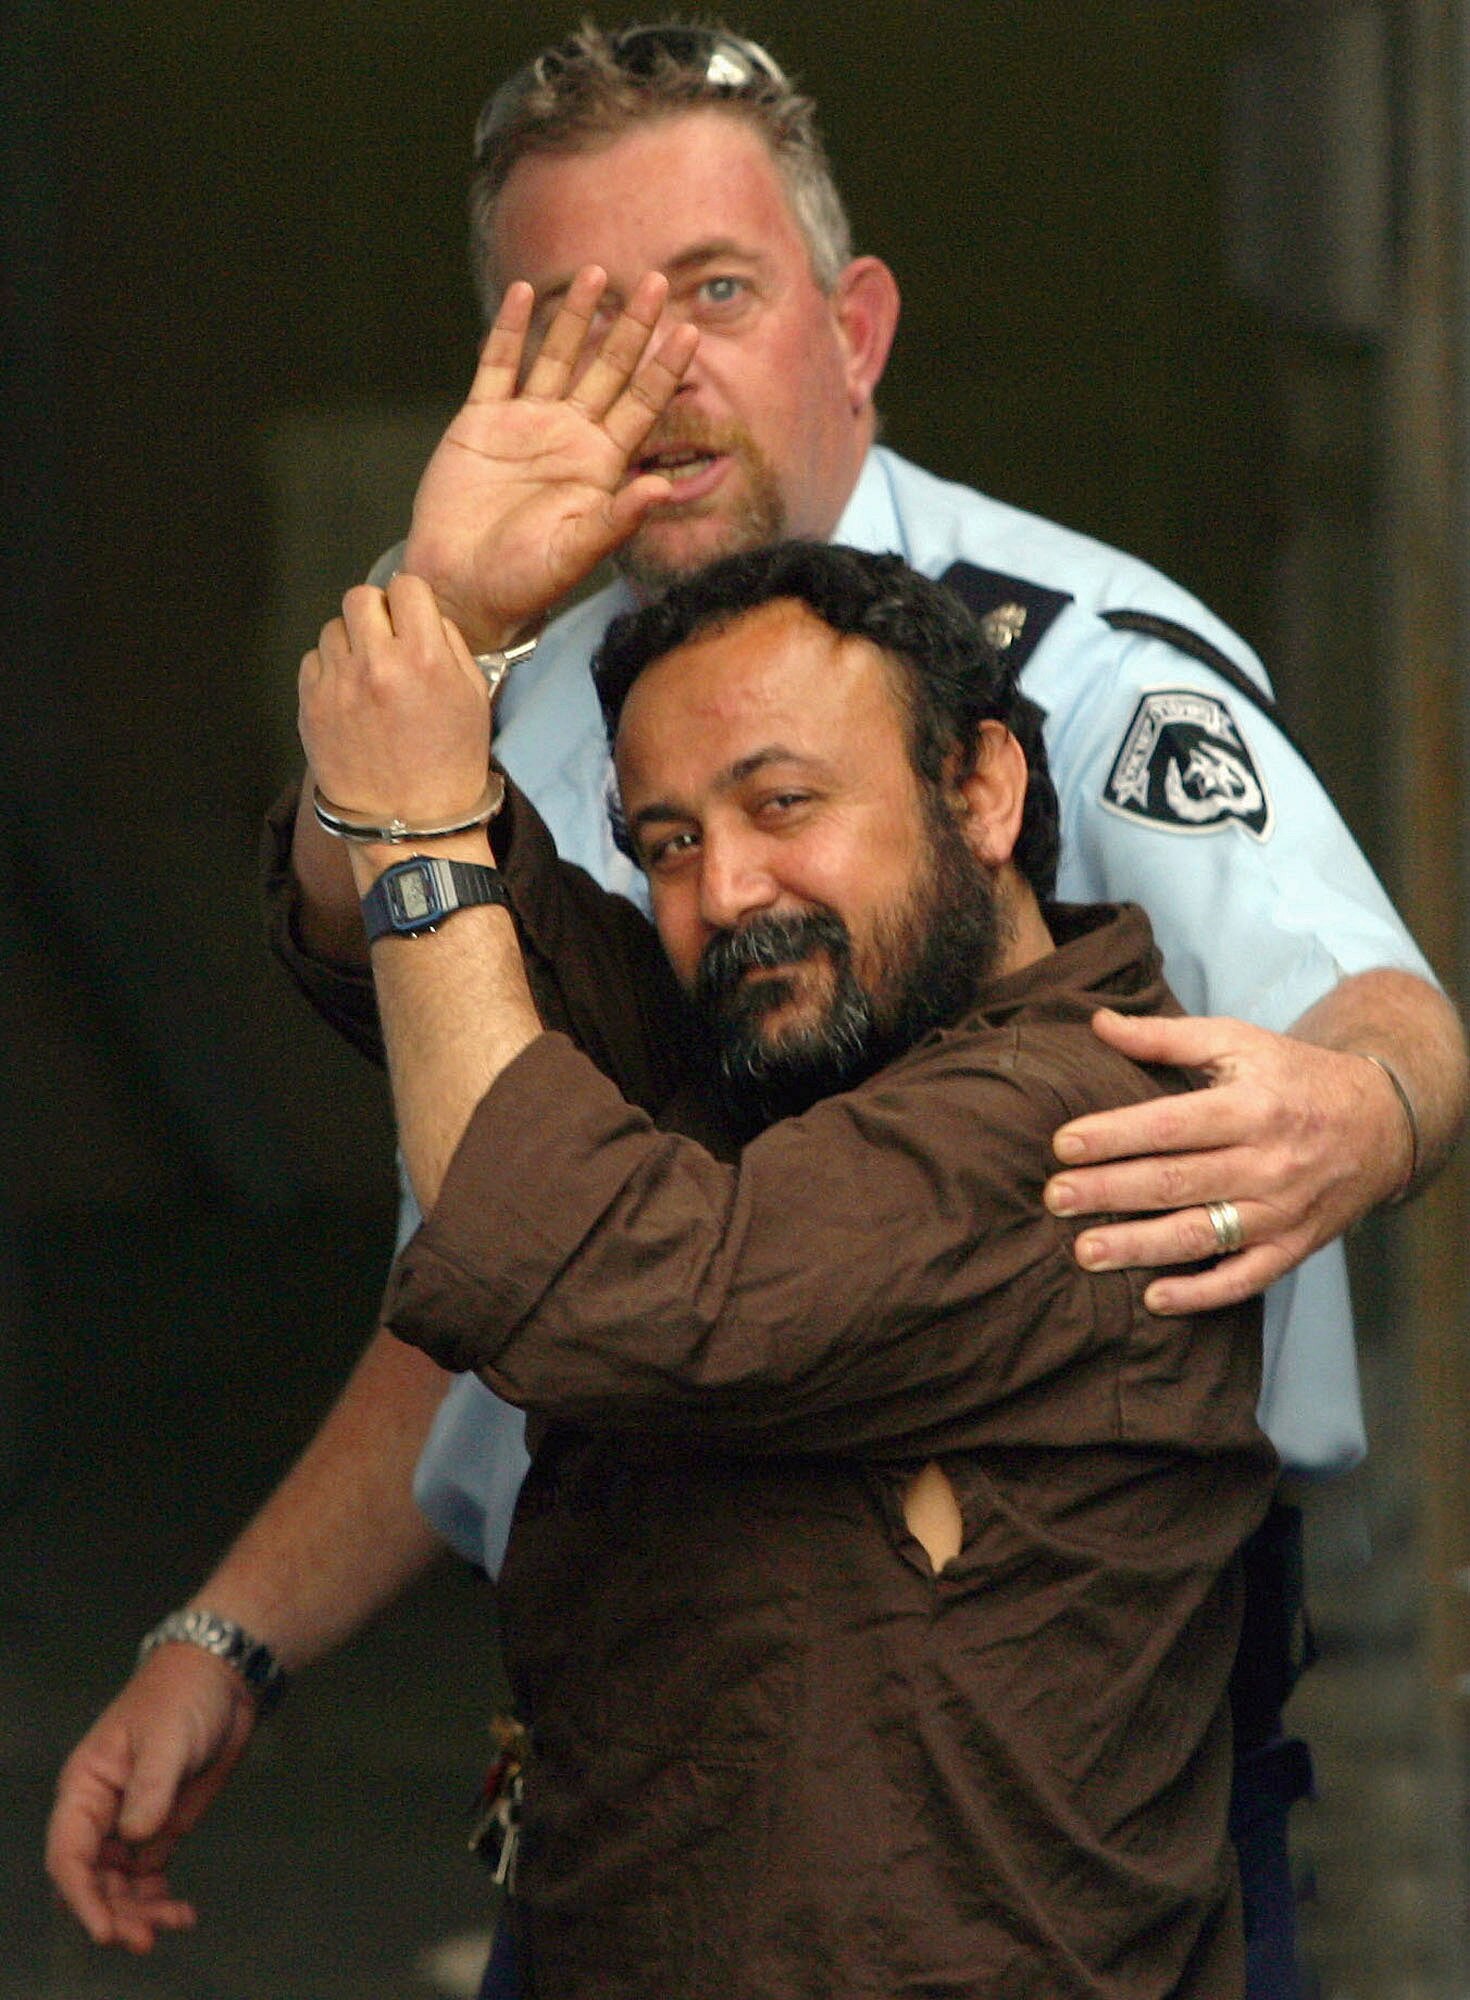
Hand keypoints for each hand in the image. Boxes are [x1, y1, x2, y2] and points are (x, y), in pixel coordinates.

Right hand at [45, 1645, 257, 1950]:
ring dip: (137, 1913)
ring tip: (173, 1925)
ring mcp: (131, 1823)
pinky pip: (148, 1877)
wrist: (225, 1678)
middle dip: (113, 1914)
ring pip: (119, 1886)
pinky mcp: (162, 1827)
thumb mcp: (167, 1737)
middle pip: (92, 1880)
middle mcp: (101, 1813)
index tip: (103, 1930)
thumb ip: (151, 1787)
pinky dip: (158, 1900)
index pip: (68, 1854)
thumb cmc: (184, 1695)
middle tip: (145, 1939)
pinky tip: (181, 1914)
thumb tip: (134, 1837)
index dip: (81, 1897)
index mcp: (86, 1788)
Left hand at [300, 573, 493, 831]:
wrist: (410, 822)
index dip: (410, 600)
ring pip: (333, 628)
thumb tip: (424, 615)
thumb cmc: (448, 764)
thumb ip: (450, 645)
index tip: (411, 617)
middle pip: (360, 597)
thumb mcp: (473, 698)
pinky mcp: (311, 705)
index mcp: (424, 659)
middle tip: (385, 638)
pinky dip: (330, 670)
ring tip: (366, 673)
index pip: (406, 587)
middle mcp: (378, 664)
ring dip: (351, 642)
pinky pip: (313, 661)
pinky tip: (349, 696)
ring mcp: (339, 685)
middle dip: (375, 612)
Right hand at [402, 266, 698, 649]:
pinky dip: (508, 330)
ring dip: (575, 316)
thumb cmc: (525, 582)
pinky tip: (521, 294)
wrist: (461, 589)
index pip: (642, 404)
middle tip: (653, 280)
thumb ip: (619, 518)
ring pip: (556, 356)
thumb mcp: (576, 551)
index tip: (691, 331)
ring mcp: (525, 424)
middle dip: (630, 326)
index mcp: (601, 464)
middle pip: (607, 368)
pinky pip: (498, 366)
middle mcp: (569, 436)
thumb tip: (663, 487)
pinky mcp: (480, 422)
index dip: (666, 368)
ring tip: (594, 273)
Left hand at [1043, 1007, 1412, 1313]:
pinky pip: (1245, 1280)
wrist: (1381, 1124)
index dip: (1114, 1135)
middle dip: (1110, 1192)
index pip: (1171, 1125)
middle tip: (1055, 1198)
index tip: (1062, 1145)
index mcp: (1251, 1106)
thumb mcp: (1239, 1042)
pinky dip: (1201, 1293)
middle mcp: (1269, 1162)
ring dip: (1140, 1247)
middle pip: (1177, 1182)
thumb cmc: (1293, 1078)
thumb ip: (1166, 1037)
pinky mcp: (1293, 1248)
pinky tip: (1153, 1298)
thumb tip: (1098, 1023)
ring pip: (1202, 1234)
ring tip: (1084, 1252)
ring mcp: (1282, 1211)